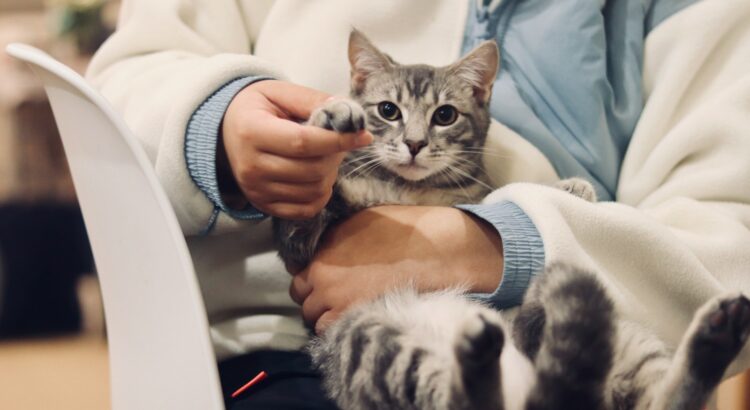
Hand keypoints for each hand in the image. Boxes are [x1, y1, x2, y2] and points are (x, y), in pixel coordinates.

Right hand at [219, 80, 372, 218]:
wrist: (226, 131)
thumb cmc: (256, 109)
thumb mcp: (279, 92)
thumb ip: (312, 100)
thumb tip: (348, 113)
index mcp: (252, 132)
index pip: (303, 142)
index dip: (338, 140)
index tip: (363, 136)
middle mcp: (251, 166)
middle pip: (311, 170)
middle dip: (335, 156)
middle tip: (337, 142)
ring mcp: (256, 190)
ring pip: (313, 191)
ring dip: (330, 174)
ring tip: (324, 156)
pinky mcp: (263, 205)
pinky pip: (305, 209)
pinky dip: (320, 195)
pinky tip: (318, 177)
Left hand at [289, 206, 503, 333]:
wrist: (434, 251)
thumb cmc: (404, 232)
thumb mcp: (360, 222)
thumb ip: (335, 240)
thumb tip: (325, 250)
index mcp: (323, 250)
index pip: (298, 274)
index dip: (312, 280)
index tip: (326, 283)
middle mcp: (322, 275)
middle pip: (303, 298)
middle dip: (316, 299)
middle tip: (338, 299)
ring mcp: (335, 300)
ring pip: (313, 318)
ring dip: (326, 317)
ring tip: (348, 312)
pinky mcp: (351, 318)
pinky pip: (330, 332)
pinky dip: (337, 330)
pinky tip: (356, 321)